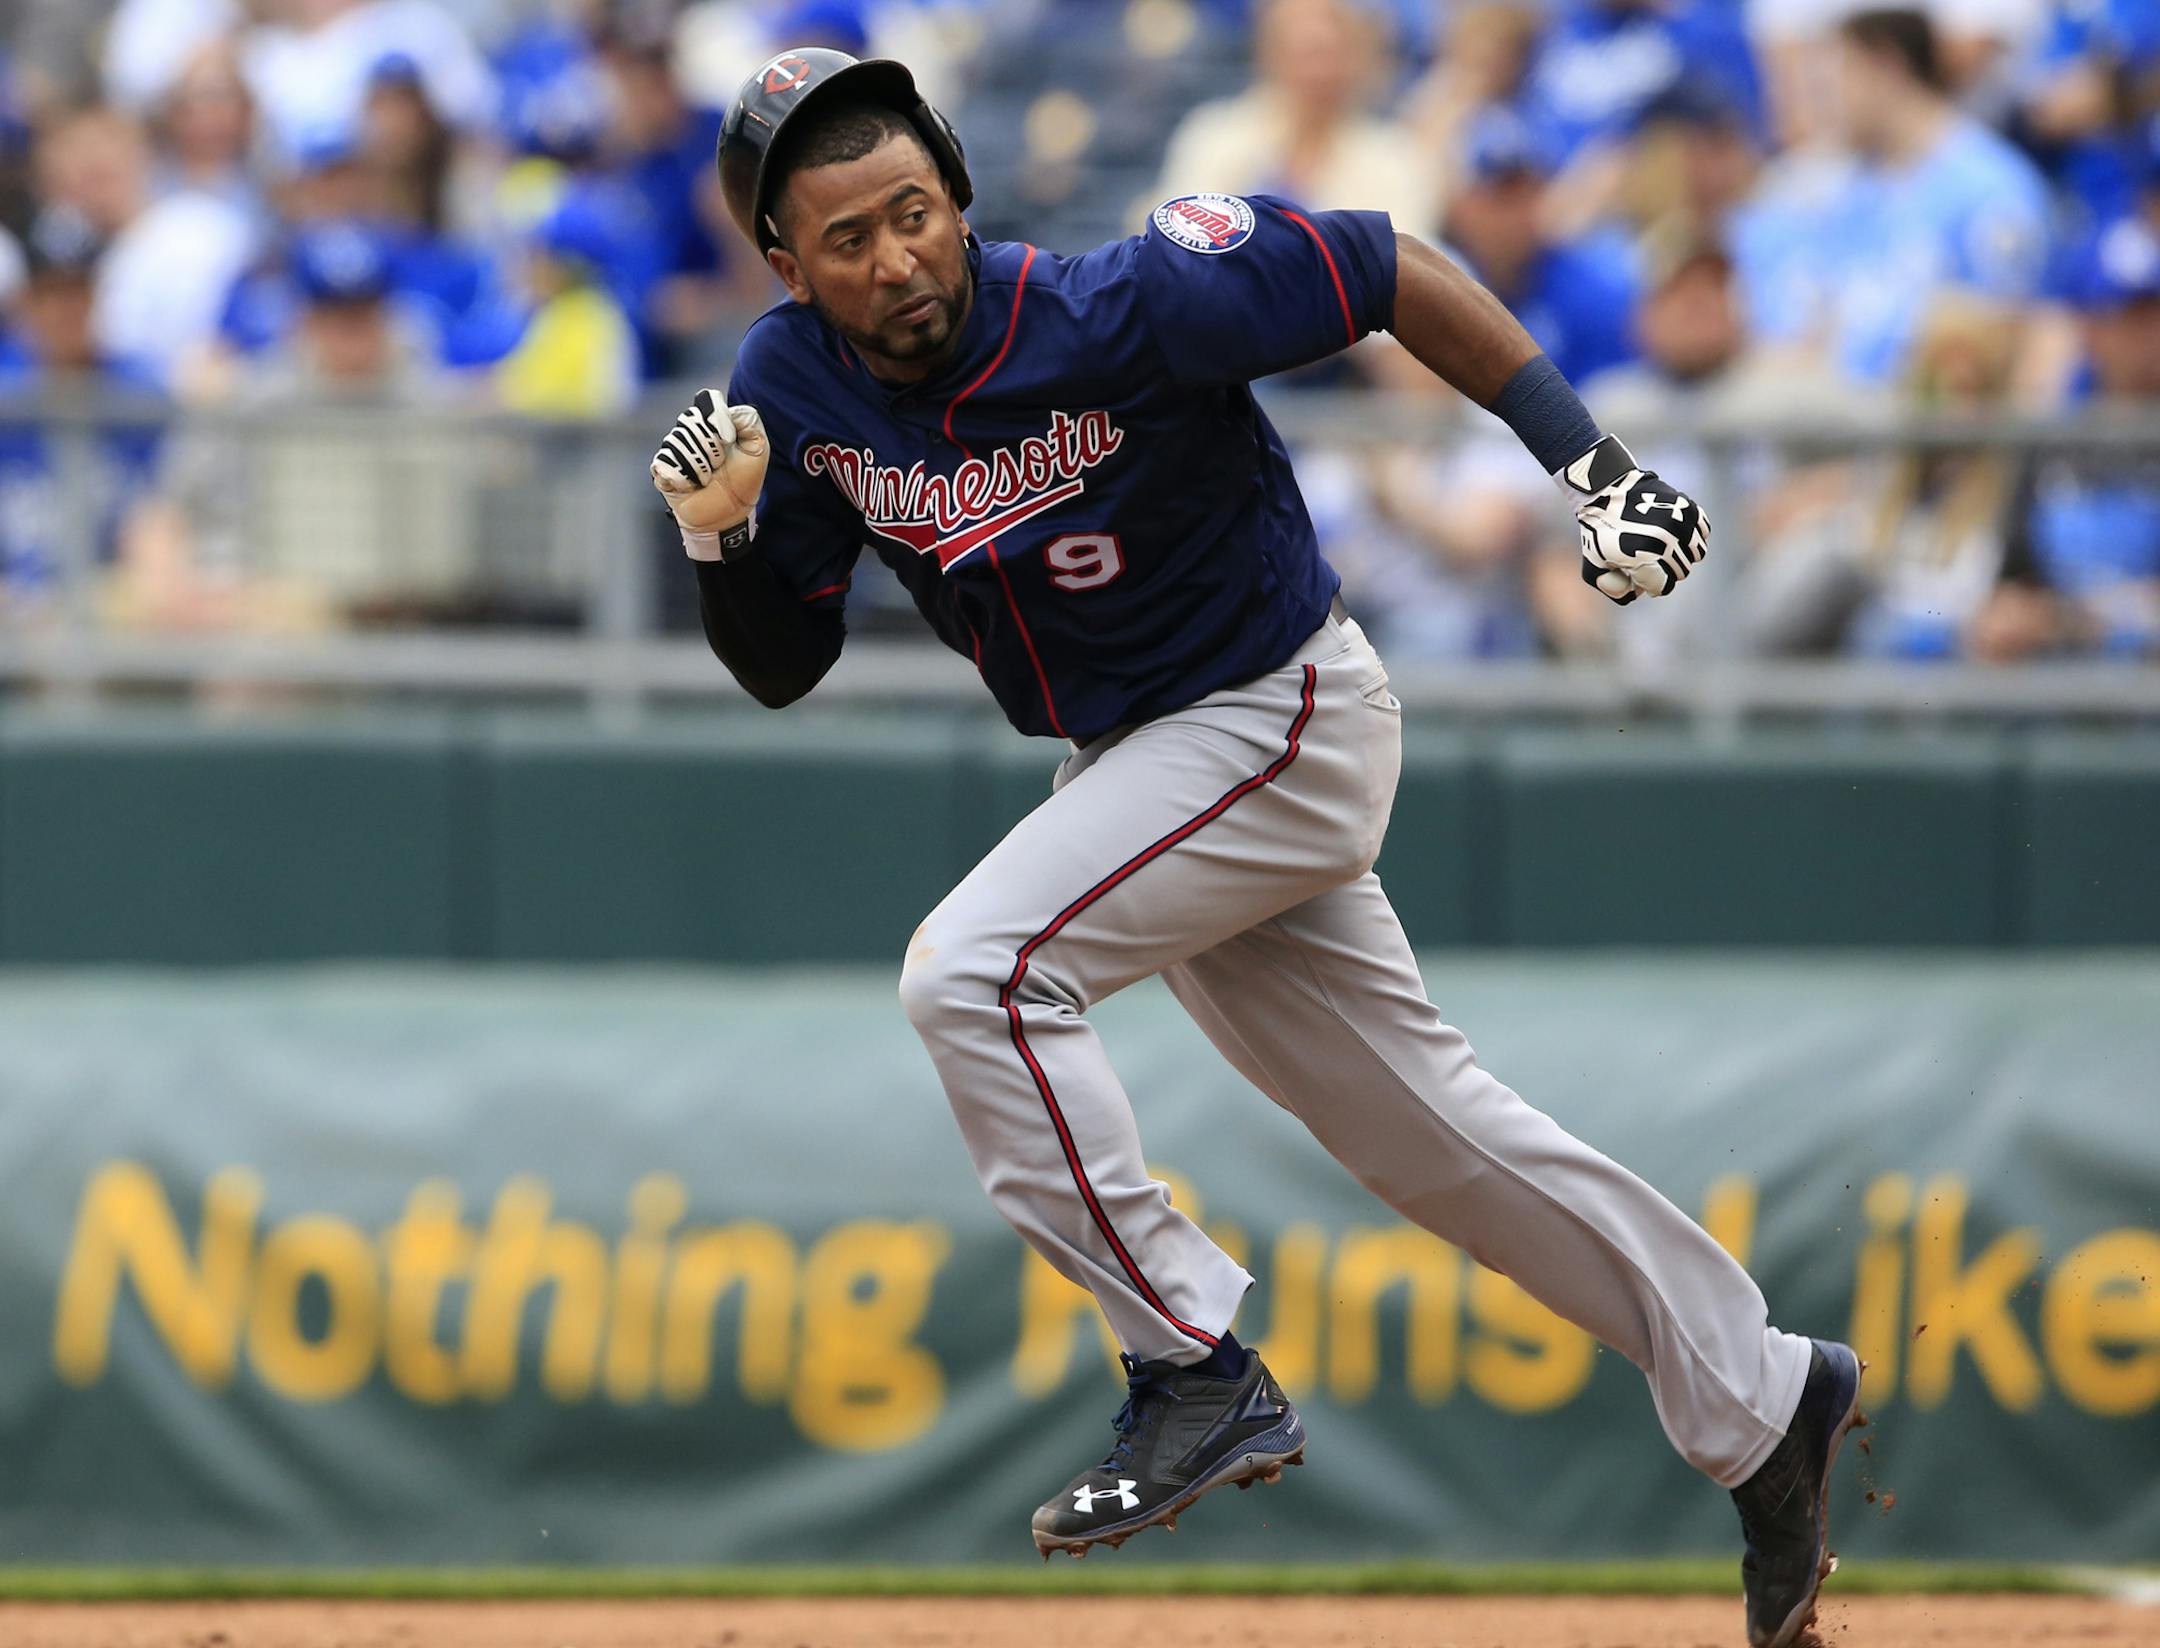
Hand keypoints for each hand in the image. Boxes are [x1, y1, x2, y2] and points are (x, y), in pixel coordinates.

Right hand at [650, 389, 768, 542]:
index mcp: (709, 423)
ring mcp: (673, 451)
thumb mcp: (757, 446)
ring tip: (708, 478)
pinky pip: (665, 463)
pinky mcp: (661, 471)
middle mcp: (688, 433)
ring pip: (678, 444)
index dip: (715, 420)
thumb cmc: (744, 480)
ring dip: (700, 466)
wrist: (731, 512)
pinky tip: (693, 486)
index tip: (729, 439)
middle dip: (711, 448)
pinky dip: (684, 477)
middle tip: (720, 465)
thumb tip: (724, 409)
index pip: (704, 403)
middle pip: (690, 423)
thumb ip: (748, 419)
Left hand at [1559, 434, 1710, 605]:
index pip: (1662, 587)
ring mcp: (1679, 523)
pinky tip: (1677, 532)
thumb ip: (1613, 590)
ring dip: (1683, 554)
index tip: (1641, 575)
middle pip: (1681, 572)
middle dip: (1666, 570)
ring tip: (1665, 546)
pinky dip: (1694, 534)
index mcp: (1643, 559)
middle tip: (1650, 559)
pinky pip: (1704, 531)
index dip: (1650, 585)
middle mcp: (1665, 542)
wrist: (1605, 490)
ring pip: (1697, 553)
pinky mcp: (1688, 507)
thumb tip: (1639, 593)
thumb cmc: (1598, 533)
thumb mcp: (1594, 568)